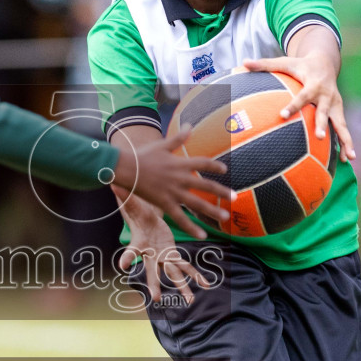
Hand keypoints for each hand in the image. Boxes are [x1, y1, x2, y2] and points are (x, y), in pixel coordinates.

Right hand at [110, 126, 232, 237]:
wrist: (126, 168)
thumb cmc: (142, 156)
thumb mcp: (162, 145)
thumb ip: (178, 138)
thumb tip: (190, 124)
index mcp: (180, 163)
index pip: (203, 163)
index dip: (215, 166)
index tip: (224, 169)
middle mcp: (180, 178)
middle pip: (206, 185)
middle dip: (222, 191)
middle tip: (235, 197)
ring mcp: (173, 192)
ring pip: (197, 203)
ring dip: (213, 211)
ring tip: (226, 217)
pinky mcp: (165, 203)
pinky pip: (181, 218)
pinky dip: (191, 228)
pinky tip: (202, 235)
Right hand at [112, 186, 214, 305]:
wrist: (146, 222)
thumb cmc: (137, 214)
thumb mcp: (132, 204)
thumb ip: (124, 196)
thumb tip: (111, 182)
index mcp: (140, 244)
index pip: (131, 251)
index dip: (127, 258)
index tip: (123, 265)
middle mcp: (151, 256)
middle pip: (152, 271)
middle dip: (155, 284)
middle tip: (156, 297)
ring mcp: (162, 258)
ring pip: (172, 274)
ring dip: (182, 287)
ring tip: (190, 301)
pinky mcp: (171, 255)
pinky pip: (184, 266)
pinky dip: (195, 275)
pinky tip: (206, 284)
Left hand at [243, 52, 354, 162]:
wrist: (326, 63)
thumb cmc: (300, 65)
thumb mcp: (285, 62)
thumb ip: (265, 64)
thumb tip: (244, 62)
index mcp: (313, 85)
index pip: (301, 97)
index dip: (293, 106)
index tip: (282, 115)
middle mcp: (326, 96)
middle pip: (323, 112)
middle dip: (321, 124)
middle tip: (319, 138)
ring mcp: (334, 105)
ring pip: (341, 124)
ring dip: (345, 140)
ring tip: (348, 157)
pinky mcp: (338, 112)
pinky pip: (342, 129)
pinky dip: (346, 143)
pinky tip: (347, 160)